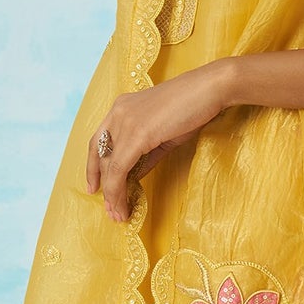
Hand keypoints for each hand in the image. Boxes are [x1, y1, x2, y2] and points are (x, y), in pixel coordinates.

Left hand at [87, 61, 234, 220]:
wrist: (209, 89)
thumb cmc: (193, 108)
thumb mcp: (163, 134)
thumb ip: (145, 154)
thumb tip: (134, 176)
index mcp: (121, 108)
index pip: (98, 141)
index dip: (94, 167)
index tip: (94, 187)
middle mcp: (117, 113)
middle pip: (99, 156)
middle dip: (103, 186)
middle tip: (110, 210)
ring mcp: (125, 122)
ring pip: (109, 166)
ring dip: (112, 194)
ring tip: (118, 214)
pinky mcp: (137, 134)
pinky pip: (120, 168)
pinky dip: (119, 189)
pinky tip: (123, 203)